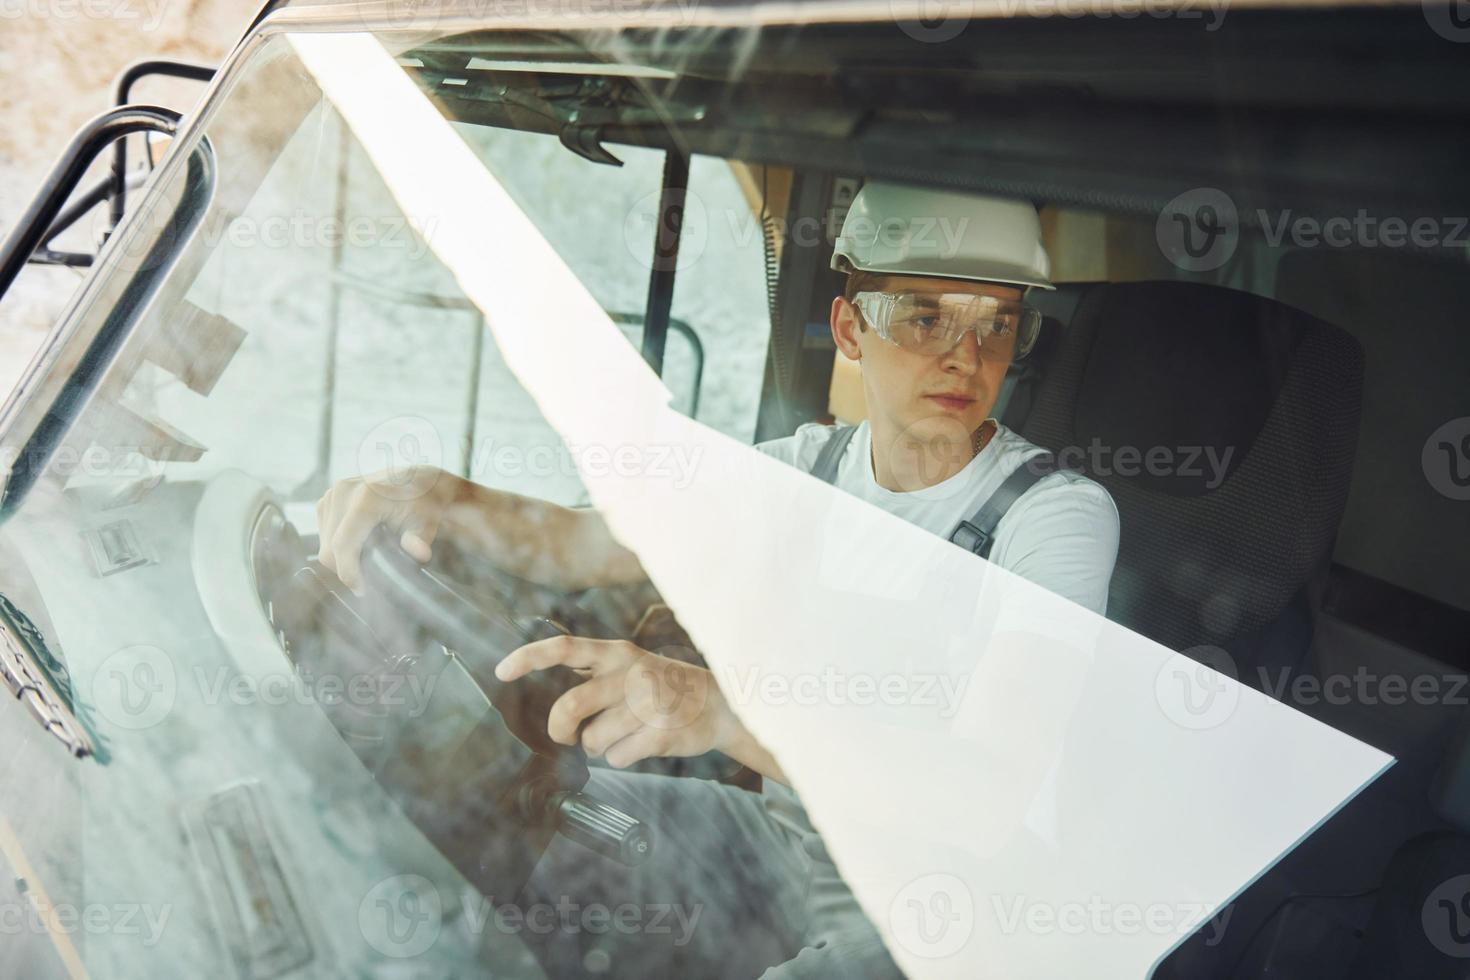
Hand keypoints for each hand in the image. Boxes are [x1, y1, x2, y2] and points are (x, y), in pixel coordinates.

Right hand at [316, 465, 469, 591]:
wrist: (417, 480)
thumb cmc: (423, 503)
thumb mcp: (428, 521)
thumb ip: (421, 538)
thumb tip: (419, 553)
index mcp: (366, 497)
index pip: (343, 544)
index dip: (348, 572)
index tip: (361, 590)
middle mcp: (344, 492)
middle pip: (330, 548)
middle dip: (347, 569)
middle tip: (369, 579)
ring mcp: (332, 494)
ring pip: (324, 543)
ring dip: (342, 558)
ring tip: (368, 558)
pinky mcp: (327, 500)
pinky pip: (324, 534)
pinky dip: (338, 546)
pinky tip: (361, 545)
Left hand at [495, 635, 737, 768]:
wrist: (719, 704)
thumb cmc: (663, 686)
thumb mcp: (631, 665)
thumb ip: (594, 675)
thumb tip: (554, 702)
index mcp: (617, 653)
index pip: (564, 648)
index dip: (528, 658)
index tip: (501, 671)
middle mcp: (630, 673)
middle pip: (570, 707)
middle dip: (561, 730)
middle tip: (568, 735)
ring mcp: (647, 703)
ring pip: (593, 740)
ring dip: (600, 746)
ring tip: (623, 734)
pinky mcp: (660, 733)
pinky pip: (617, 758)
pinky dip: (622, 758)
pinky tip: (641, 744)